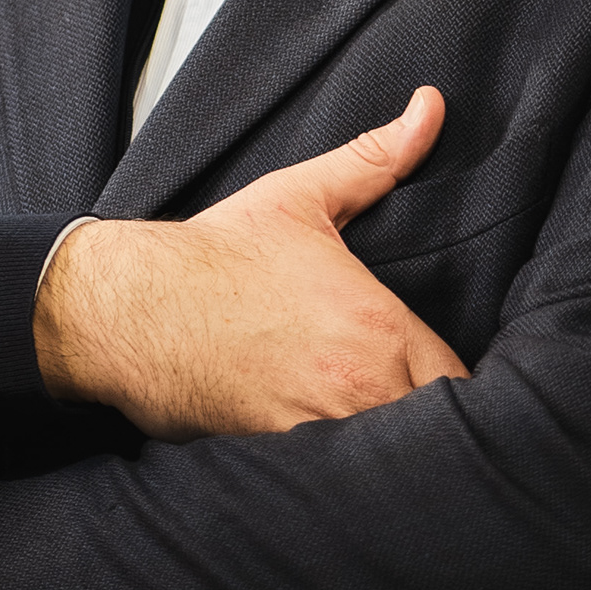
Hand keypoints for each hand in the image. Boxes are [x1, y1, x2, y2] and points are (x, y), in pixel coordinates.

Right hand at [35, 85, 468, 440]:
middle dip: (429, 422)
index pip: (458, 378)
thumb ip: (377, 158)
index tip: (440, 378)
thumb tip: (431, 106)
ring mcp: (320, 430)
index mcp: (377, 325)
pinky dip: (340, 478)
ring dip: (391, 455)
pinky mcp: (280, 460)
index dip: (455, 383)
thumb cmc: (216, 256)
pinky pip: (333, 483)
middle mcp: (359, 385)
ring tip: (384, 447)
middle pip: (433, 428)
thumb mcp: (302, 197)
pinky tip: (333, 467)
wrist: (131, 307)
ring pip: (390, 463)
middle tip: (417, 415)